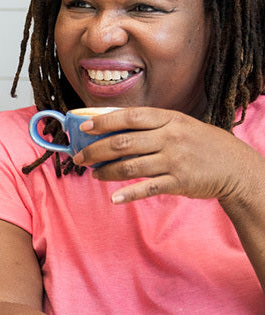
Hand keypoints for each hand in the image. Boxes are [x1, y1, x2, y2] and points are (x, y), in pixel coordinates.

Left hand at [73, 108, 264, 204]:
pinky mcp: (179, 182)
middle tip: (79, 158)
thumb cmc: (201, 143)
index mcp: (169, 119)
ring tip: (94, 174)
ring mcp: (175, 160)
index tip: (83, 127)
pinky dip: (128, 194)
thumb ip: (151, 124)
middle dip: (95, 150)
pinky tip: (114, 198)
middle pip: (123, 142)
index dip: (103, 121)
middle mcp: (170, 137)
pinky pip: (147, 188)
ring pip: (130, 165)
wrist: (236, 167)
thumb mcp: (180, 124)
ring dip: (106, 172)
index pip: (130, 116)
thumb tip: (111, 122)